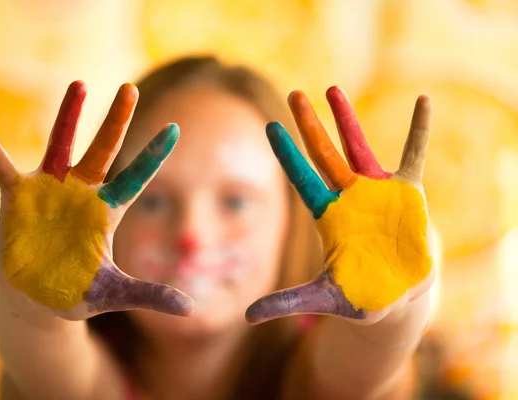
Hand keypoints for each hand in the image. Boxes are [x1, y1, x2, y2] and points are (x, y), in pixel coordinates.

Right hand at [0, 81, 194, 320]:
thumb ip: (150, 295)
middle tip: (131, 88)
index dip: (154, 155)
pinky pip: (1, 166)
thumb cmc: (75, 293)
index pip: (136, 178)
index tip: (175, 129)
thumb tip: (191, 310)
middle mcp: (81, 193)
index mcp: (106, 212)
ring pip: (59, 145)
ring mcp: (49, 191)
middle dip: (117, 120)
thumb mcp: (114, 294)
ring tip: (79, 83)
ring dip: (68, 116)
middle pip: (103, 149)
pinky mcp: (17, 198)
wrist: (35, 299)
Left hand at [246, 87, 432, 324]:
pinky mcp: (408, 193)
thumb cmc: (358, 295)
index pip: (302, 179)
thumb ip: (287, 301)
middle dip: (310, 125)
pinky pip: (414, 154)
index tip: (269, 127)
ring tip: (332, 88)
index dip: (287, 154)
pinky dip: (419, 129)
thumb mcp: (322, 298)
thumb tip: (246, 317)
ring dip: (347, 118)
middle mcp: (347, 198)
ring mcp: (377, 192)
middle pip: (324, 155)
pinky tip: (423, 101)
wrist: (396, 295)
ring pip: (359, 147)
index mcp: (327, 216)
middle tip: (293, 94)